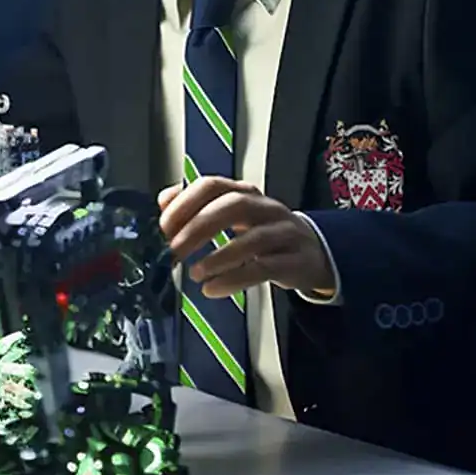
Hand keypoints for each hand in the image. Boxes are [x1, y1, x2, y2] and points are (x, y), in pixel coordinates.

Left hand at [157, 177, 336, 298]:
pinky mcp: (294, 261)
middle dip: (198, 227)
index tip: (163, 226)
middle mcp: (266, 208)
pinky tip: (213, 289)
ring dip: (218, 257)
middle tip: (173, 250)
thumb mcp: (233, 216)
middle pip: (233, 206)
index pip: (213, 185)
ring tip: (195, 273)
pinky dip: (235, 279)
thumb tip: (163, 200)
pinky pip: (264, 269)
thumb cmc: (264, 233)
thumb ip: (198, 207)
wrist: (312, 253)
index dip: (185, 203)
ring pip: (252, 239)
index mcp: (245, 193)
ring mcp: (283, 233)